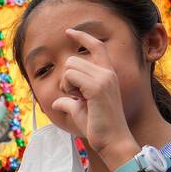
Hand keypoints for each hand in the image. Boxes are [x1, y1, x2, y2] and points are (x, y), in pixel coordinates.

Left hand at [51, 28, 136, 164]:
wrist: (113, 140)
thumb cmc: (98, 128)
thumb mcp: (80, 111)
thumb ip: (70, 103)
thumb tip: (57, 102)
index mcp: (107, 74)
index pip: (96, 46)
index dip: (82, 36)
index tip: (69, 31)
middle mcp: (107, 73)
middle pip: (73, 60)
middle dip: (66, 79)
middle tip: (75, 97)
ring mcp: (104, 78)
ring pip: (70, 68)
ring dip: (66, 85)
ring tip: (78, 100)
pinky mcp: (97, 87)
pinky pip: (71, 77)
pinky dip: (68, 89)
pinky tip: (78, 100)